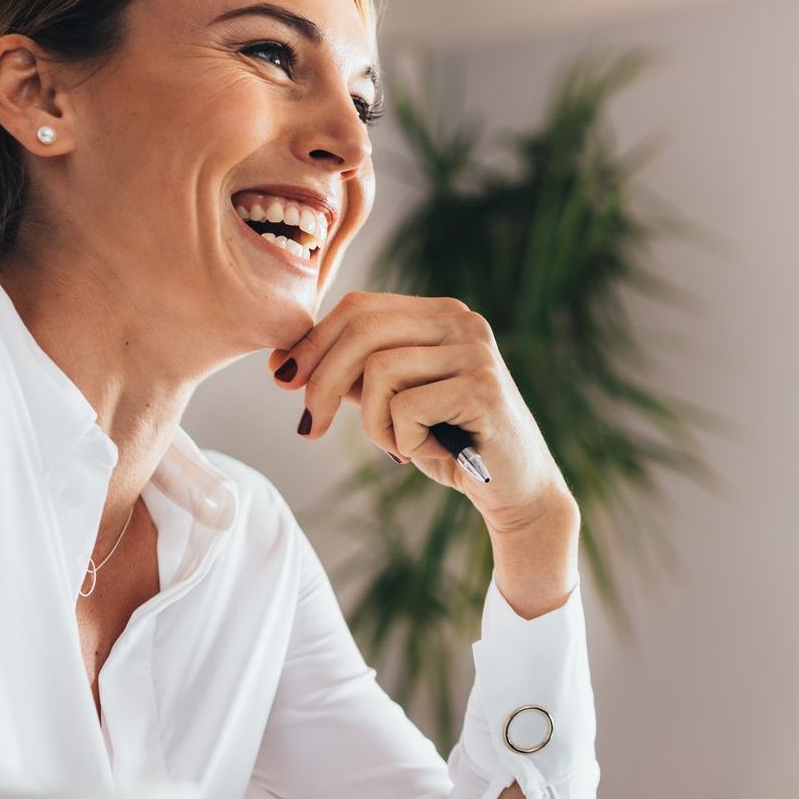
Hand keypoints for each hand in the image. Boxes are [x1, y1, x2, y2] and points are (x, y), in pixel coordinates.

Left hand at [268, 291, 573, 532]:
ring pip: (379, 371)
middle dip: (321, 381)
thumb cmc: (449, 444)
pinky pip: (406, 407)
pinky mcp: (483, 389)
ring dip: (373, 422)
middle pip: (361, 331)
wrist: (514, 491)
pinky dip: (403, 439)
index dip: (313, 342)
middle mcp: (461, 321)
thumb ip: (351, 376)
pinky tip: (431, 451)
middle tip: (310, 427)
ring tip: (400, 445)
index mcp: (439, 314)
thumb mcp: (391, 403)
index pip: (358, 307)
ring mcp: (476, 352)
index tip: (284, 378)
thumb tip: (284, 363)